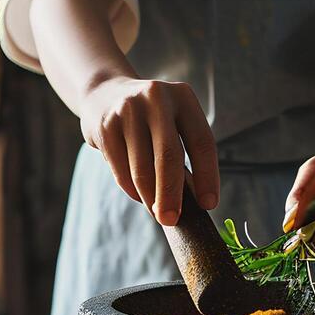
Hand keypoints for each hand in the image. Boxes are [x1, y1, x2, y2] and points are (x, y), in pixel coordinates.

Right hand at [79, 77, 218, 225]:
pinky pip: (120, 169)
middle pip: (169, 156)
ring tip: (157, 212)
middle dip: (171, 194)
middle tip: (171, 220)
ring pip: (141, 167)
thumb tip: (195, 201)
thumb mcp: (173, 121)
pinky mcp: (106, 126)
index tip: (209, 205)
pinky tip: (138, 195)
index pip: (202, 142)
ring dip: (149, 197)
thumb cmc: (151, 118)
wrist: (105, 93)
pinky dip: (131, 189)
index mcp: (183, 97)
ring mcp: (128, 110)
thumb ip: (185, 151)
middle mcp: (157, 99)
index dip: (208, 176)